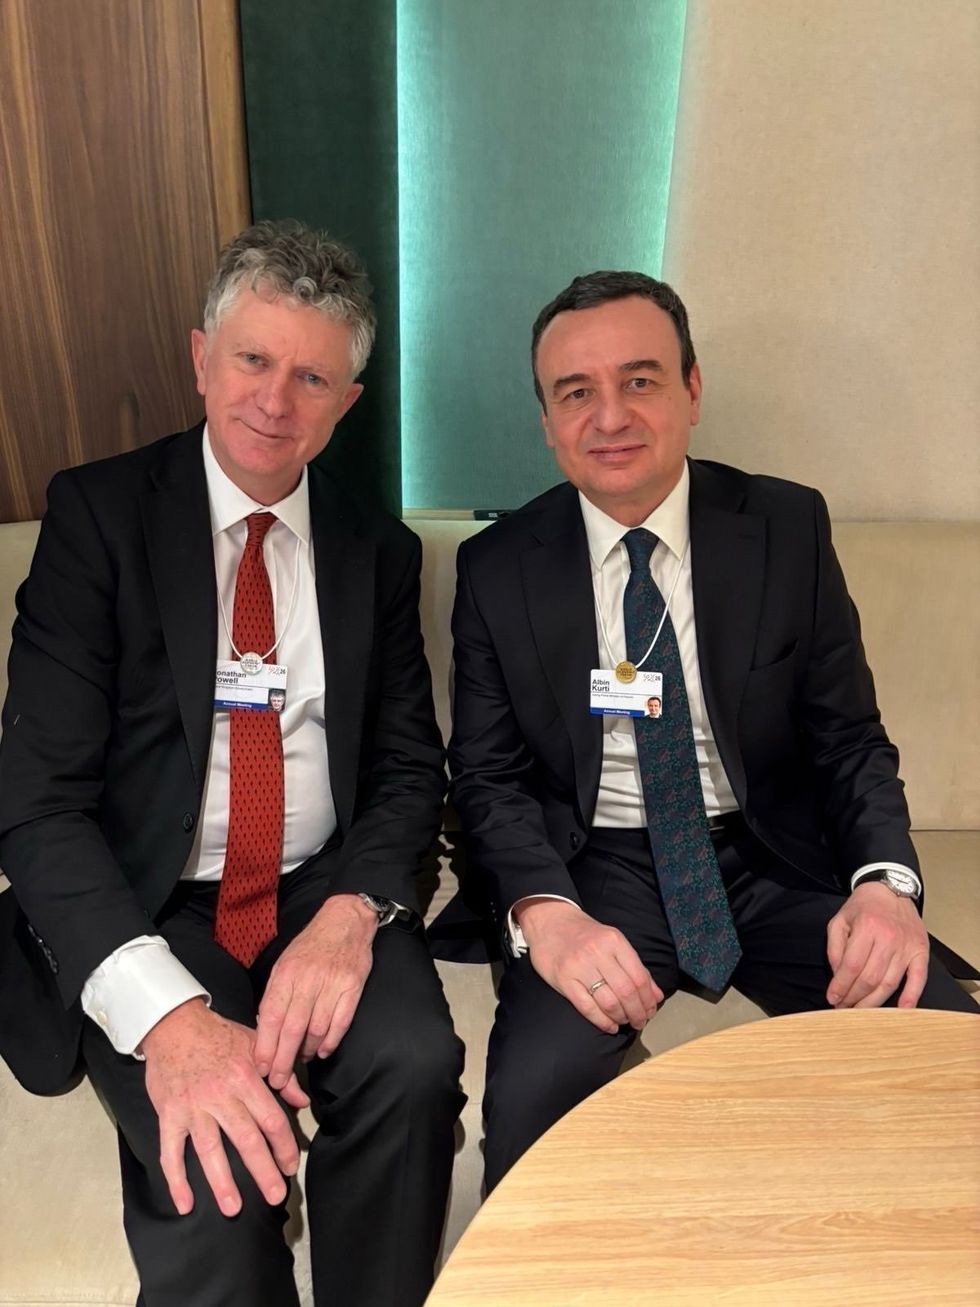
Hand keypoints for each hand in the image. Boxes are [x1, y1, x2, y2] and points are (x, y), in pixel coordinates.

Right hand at [141, 997, 309, 1217]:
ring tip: (234, 1208)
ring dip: (222, 1182)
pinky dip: (176, 1179)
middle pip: (246, 1139)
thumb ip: (282, 1075)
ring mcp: (193, 1108)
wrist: (174, 1024)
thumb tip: (302, 1101)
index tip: (291, 1166)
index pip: (271, 1119)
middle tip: (276, 1196)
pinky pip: (171, 1152)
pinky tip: (185, 1203)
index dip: (284, 1145)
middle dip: (263, 1171)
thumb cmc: (218, 1034)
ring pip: (210, 1150)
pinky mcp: (169, 1115)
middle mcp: (221, 1096)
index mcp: (246, 1078)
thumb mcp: (256, 1045)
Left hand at [254, 893, 376, 1090]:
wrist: (345, 921)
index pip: (271, 1016)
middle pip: (292, 1029)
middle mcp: (308, 979)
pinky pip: (341, 1022)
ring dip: (308, 1051)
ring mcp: (332, 983)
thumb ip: (276, 993)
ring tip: (302, 1060)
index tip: (262, 1067)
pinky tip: (323, 1050)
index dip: (265, 1046)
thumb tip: (265, 1028)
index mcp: (286, 973)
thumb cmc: (311, 945)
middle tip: (278, 1080)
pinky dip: (331, 1041)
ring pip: (317, 1029)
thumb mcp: (285, 962)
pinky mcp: (352, 987)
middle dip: (283, 1060)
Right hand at [515, 898, 661, 1032]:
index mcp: (614, 941)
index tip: (651, 1011)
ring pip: (609, 1002)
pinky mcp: (563, 980)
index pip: (639, 977)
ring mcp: (579, 967)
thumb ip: (635, 967)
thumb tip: (656, 995)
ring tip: (625, 1022)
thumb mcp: (613, 941)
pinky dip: (602, 1021)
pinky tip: (610, 1025)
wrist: (549, 921)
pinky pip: (587, 1007)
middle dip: (638, 1013)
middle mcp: (598, 952)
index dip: (648, 1000)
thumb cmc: (584, 933)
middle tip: (640, 1022)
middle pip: (626, 992)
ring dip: (621, 1018)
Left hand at [826, 881, 928, 1008]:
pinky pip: (918, 979)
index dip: (841, 986)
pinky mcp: (921, 952)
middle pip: (870, 978)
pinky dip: (911, 997)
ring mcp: (907, 947)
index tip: (833, 998)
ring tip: (860, 1010)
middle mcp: (889, 938)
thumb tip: (838, 975)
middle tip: (844, 1008)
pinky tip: (901, 1010)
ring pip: (889, 983)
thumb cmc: (865, 906)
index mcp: (867, 927)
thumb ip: (835, 947)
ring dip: (874, 1002)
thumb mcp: (840, 920)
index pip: (852, 965)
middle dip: (854, 997)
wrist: (891, 890)